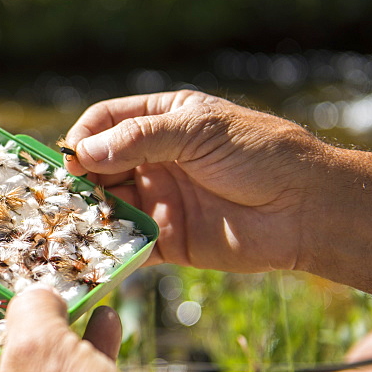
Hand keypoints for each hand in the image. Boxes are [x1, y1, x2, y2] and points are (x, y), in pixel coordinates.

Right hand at [63, 91, 325, 273]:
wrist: (306, 209)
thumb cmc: (259, 154)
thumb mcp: (198, 131)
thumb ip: (139, 138)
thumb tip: (84, 151)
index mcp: (163, 121)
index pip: (106, 121)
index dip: (84, 136)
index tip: (71, 157)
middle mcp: (154, 159)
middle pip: (99, 164)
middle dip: (80, 178)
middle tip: (64, 193)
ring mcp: (158, 199)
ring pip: (109, 204)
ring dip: (89, 212)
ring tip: (72, 222)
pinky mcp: (167, 239)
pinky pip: (129, 243)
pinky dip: (111, 247)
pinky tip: (94, 250)